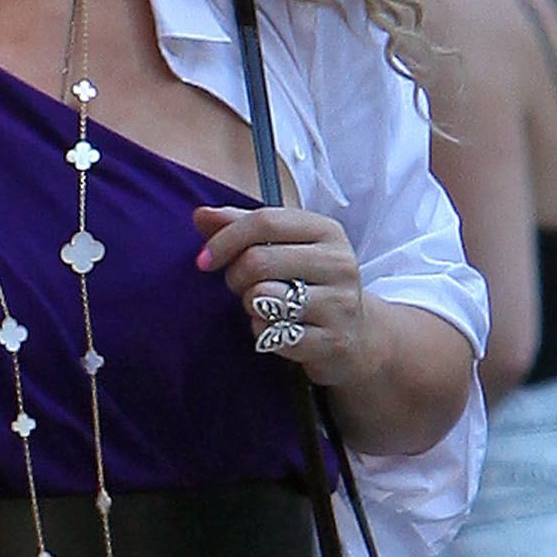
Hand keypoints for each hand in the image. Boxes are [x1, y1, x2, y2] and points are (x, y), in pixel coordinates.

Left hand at [192, 204, 369, 392]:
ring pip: (262, 298)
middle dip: (234, 276)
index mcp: (326, 231)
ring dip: (249, 306)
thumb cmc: (308, 284)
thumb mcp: (284, 248)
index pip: (265, 221)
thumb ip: (242, 227)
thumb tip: (200, 215)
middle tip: (240, 287)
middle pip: (258, 260)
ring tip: (262, 307)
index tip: (204, 260)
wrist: (356, 335)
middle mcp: (338, 262)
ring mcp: (339, 303)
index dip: (225, 239)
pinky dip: (262, 333)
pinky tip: (274, 330)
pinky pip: (272, 335)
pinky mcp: (331, 341)